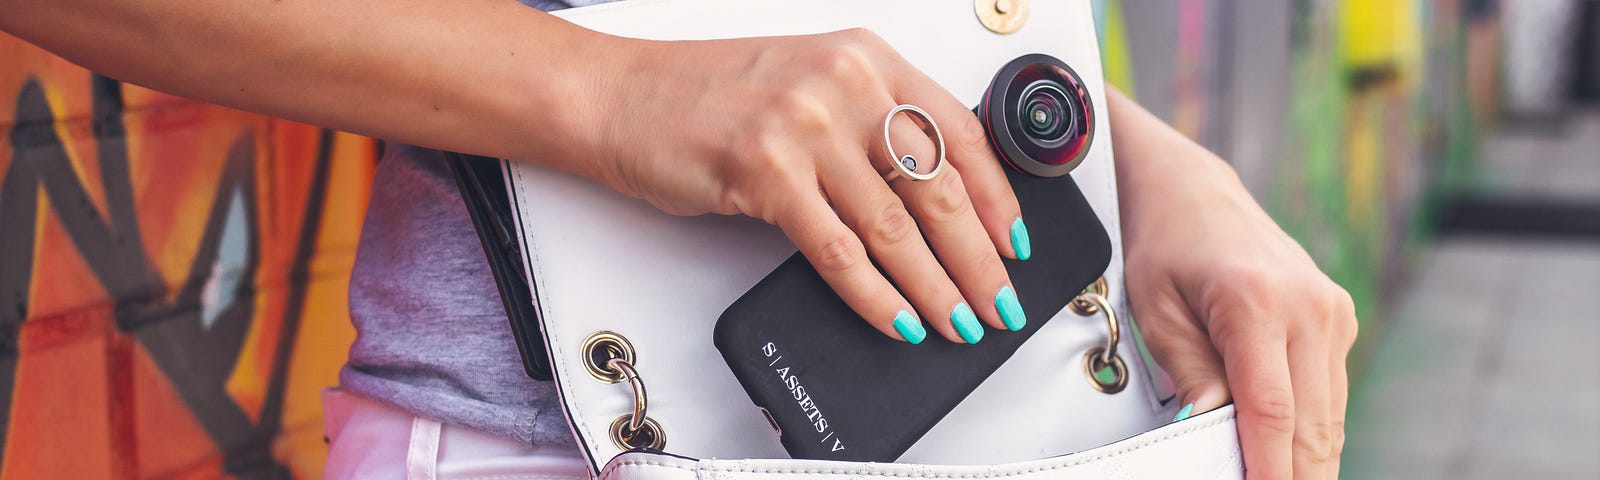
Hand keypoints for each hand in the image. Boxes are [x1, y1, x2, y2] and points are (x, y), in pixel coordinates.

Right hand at [571, 30, 1029, 343]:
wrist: (620, 96)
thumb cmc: (706, 96)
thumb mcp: (807, 83)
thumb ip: (870, 122)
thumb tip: (933, 199)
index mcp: (865, 58)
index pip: (961, 132)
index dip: (999, 197)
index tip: (1017, 242)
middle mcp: (843, 85)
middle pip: (939, 185)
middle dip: (979, 258)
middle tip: (1001, 301)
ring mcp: (804, 128)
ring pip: (897, 227)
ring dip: (938, 287)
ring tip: (960, 321)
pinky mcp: (766, 174)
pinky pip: (840, 252)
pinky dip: (877, 297)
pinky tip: (899, 320)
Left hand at [1109, 89, 1357, 478]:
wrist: (1193, 192)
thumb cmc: (1164, 246)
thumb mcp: (1156, 310)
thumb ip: (1190, 375)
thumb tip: (1206, 433)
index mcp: (1258, 301)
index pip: (1271, 412)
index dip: (1268, 470)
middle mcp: (1310, 308)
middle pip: (1311, 427)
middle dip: (1294, 477)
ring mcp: (1332, 314)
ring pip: (1329, 420)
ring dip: (1307, 465)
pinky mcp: (1338, 322)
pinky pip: (1329, 399)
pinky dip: (1310, 437)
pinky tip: (1286, 463)